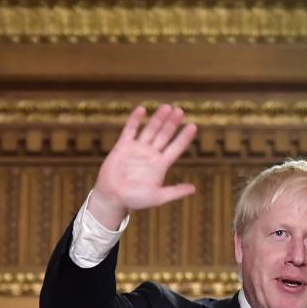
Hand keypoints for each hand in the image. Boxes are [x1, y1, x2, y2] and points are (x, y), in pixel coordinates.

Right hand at [87, 104, 197, 229]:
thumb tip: (193, 189)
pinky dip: (135, 120)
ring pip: (150, 130)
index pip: (176, 148)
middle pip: (164, 135)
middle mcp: (151, 155)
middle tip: (180, 110)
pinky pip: (130, 130)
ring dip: (158, 119)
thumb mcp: (157, 197)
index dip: (184, 137)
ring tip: (167, 107)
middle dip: (172, 123)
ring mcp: (137, 149)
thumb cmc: (135, 200)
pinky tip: (142, 109)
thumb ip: (175, 192)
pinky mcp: (123, 147)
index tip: (193, 126)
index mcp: (161, 165)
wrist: (113, 198)